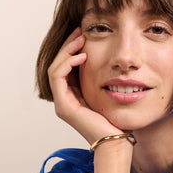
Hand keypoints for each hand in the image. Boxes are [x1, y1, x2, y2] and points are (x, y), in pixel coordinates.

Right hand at [47, 28, 122, 144]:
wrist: (116, 141)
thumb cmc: (117, 121)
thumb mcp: (109, 94)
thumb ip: (103, 80)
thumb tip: (109, 61)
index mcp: (73, 97)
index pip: (66, 67)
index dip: (72, 50)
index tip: (84, 35)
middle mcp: (65, 100)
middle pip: (58, 65)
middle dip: (68, 46)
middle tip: (80, 31)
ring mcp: (62, 104)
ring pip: (55, 68)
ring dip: (67, 51)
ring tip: (81, 39)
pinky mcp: (64, 106)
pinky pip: (58, 77)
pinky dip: (68, 63)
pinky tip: (82, 56)